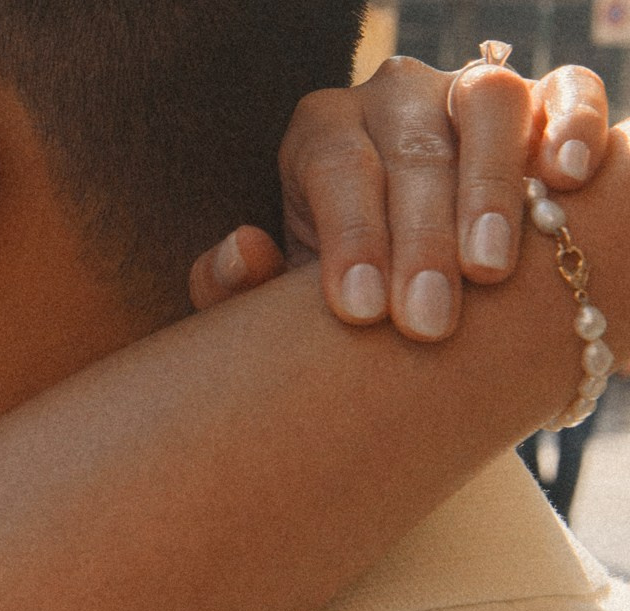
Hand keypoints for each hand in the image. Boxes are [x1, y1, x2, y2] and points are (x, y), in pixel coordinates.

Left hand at [191, 56, 612, 339]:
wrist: (422, 281)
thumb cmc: (343, 288)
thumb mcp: (279, 299)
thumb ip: (236, 286)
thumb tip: (239, 251)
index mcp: (322, 135)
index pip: (335, 170)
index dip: (350, 239)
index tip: (361, 312)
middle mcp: (394, 98)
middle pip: (411, 149)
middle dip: (420, 241)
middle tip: (426, 323)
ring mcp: (467, 90)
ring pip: (487, 108)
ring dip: (491, 189)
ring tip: (490, 271)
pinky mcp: (543, 99)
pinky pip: (567, 90)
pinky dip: (571, 125)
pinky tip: (566, 180)